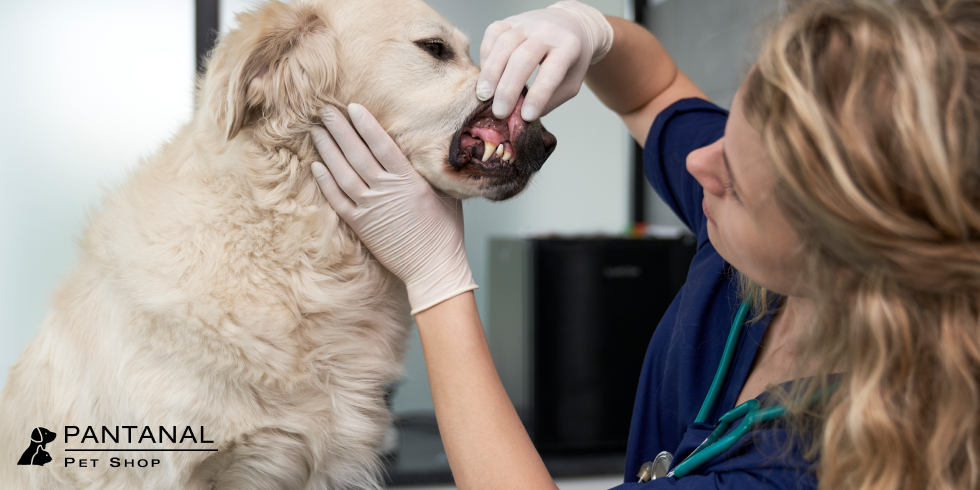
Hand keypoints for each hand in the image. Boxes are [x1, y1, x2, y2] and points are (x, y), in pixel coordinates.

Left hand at [310, 104, 476, 314]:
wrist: (434, 267)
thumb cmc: (445, 232)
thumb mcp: (446, 193)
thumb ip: (431, 171)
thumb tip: (425, 148)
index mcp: (409, 181)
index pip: (382, 145)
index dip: (366, 125)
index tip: (352, 107)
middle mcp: (386, 191)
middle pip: (357, 154)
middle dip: (340, 130)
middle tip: (325, 111)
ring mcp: (370, 208)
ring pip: (343, 174)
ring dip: (328, 151)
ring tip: (317, 132)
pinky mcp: (361, 225)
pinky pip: (338, 200)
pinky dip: (326, 183)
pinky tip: (317, 166)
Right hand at [477, 0, 612, 121]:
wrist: (570, 25)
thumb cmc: (569, 61)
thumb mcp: (570, 84)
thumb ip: (548, 100)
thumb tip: (520, 118)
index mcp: (568, 47)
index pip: (552, 72)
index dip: (538, 96)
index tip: (527, 117)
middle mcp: (547, 31)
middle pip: (523, 58)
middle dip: (508, 88)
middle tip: (499, 112)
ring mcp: (527, 22)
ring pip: (504, 44)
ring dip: (491, 72)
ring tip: (484, 95)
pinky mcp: (510, 20)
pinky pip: (493, 34)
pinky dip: (486, 56)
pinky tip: (485, 75)